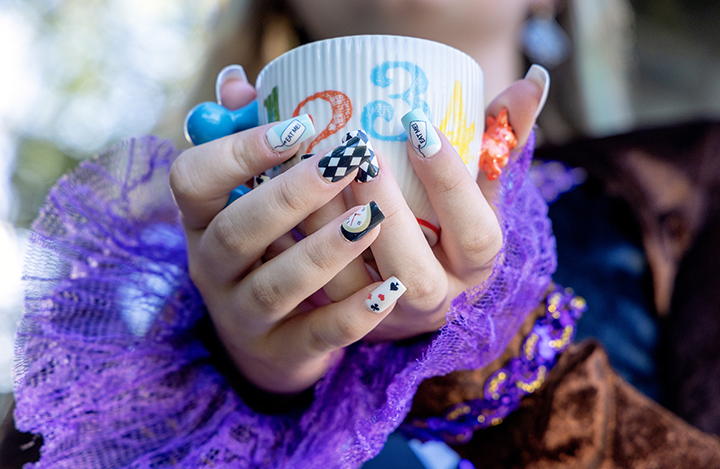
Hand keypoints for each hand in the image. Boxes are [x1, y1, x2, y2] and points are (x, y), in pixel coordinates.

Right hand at [170, 75, 403, 393]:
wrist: (269, 338)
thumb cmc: (268, 247)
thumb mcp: (251, 197)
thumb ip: (250, 140)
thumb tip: (238, 81)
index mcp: (203, 219)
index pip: (192, 179)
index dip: (237, 152)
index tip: (299, 127)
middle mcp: (212, 267)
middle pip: (237, 231)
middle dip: (291, 195)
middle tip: (346, 161)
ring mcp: (243, 315)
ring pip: (276, 285)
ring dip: (326, 250)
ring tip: (374, 219)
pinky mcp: (281, 352)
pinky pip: (316, 335)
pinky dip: (352, 314)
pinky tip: (391, 289)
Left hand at [303, 71, 548, 340]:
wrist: (418, 288)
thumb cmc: (452, 226)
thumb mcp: (481, 190)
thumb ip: (501, 139)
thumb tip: (532, 78)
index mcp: (477, 268)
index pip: (477, 234)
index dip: (450, 183)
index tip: (418, 126)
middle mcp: (436, 302)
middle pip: (414, 273)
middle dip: (384, 209)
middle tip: (357, 150)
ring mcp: (386, 319)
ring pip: (353, 289)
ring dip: (328, 227)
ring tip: (310, 169)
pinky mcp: (343, 322)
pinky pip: (314, 294)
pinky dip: (295, 246)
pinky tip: (281, 201)